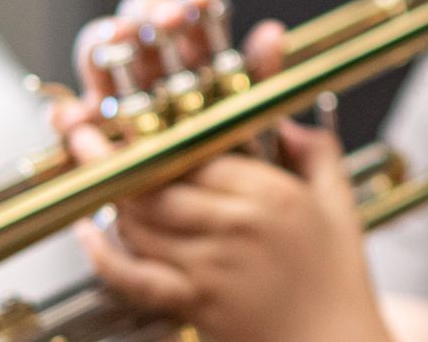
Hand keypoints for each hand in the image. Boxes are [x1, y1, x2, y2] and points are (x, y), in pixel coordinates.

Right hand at [46, 0, 287, 157]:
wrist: (208, 213)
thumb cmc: (232, 154)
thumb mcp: (250, 112)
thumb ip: (259, 73)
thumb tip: (273, 33)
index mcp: (193, 47)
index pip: (189, 3)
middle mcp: (150, 61)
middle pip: (138, 16)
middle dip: (148, 10)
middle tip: (165, 19)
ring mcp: (114, 93)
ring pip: (99, 55)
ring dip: (104, 44)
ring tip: (114, 39)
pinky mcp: (88, 134)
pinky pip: (70, 119)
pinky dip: (69, 116)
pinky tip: (76, 116)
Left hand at [73, 121, 388, 341]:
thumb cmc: (338, 281)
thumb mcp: (340, 205)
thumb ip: (318, 153)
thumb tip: (288, 125)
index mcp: (271, 193)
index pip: (195, 152)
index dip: (158, 141)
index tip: (138, 131)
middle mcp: (237, 224)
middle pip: (156, 185)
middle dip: (119, 166)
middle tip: (95, 150)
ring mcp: (212, 265)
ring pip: (140, 224)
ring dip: (118, 207)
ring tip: (112, 194)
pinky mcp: (195, 302)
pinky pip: (134, 276)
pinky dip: (103, 256)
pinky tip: (88, 236)